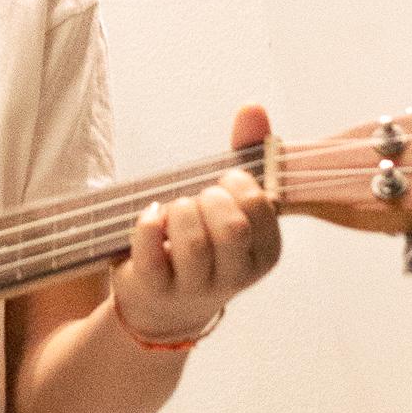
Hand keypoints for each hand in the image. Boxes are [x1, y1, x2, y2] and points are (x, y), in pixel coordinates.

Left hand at [112, 104, 280, 347]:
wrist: (163, 305)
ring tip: (174, 211)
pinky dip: (147, 223)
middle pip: (231, 228)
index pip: (260, 207)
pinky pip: (150, 251)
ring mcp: (195, 287)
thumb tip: (253, 107)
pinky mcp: (155, 288)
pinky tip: (151, 216)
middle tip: (199, 199)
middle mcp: (235, 276)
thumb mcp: (230, 203)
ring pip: (192, 243)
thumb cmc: (204, 241)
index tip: (223, 183)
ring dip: (178, 212)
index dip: (236, 183)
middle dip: (209, 199)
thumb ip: (245, 153)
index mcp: (264, 252)